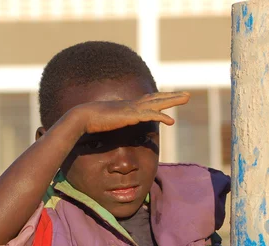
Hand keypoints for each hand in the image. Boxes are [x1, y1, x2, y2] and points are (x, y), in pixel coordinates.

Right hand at [75, 91, 189, 134]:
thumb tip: (114, 126)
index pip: (149, 101)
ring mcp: (132, 109)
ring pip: (158, 103)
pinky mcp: (130, 116)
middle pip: (157, 98)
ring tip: (187, 98)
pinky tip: (171, 121)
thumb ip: (114, 123)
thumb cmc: (91, 121)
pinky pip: (150, 116)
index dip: (161, 99)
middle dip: (173, 97)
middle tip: (187, 95)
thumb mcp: (107, 123)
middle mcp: (132, 105)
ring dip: (173, 100)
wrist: (82, 118)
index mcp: (128, 106)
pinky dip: (161, 117)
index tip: (171, 98)